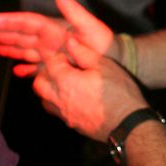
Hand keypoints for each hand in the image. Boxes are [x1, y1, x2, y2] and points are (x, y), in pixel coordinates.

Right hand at [0, 0, 116, 76]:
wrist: (118, 63)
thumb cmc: (105, 45)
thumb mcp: (90, 26)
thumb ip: (73, 10)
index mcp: (56, 29)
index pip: (28, 23)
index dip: (9, 21)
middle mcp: (53, 39)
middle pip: (23, 36)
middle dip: (3, 34)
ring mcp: (55, 53)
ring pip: (27, 50)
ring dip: (10, 48)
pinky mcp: (60, 67)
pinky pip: (38, 67)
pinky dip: (26, 68)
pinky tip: (16, 70)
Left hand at [32, 48, 147, 141]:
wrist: (126, 123)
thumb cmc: (118, 92)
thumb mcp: (104, 65)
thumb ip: (84, 53)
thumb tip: (70, 41)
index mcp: (66, 82)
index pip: (50, 65)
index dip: (57, 57)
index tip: (67, 55)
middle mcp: (60, 99)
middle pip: (39, 84)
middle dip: (46, 74)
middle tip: (62, 69)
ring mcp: (64, 114)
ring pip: (44, 100)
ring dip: (49, 90)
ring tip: (65, 84)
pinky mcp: (71, 124)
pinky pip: (56, 111)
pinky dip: (58, 103)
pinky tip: (74, 98)